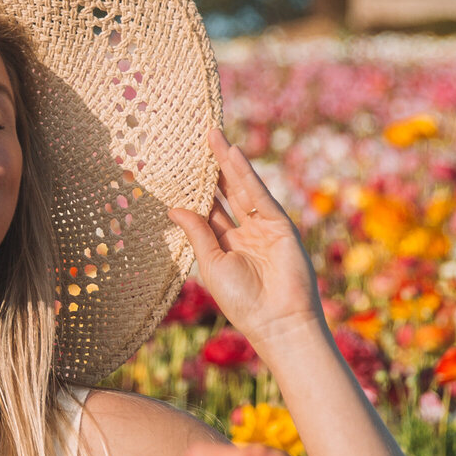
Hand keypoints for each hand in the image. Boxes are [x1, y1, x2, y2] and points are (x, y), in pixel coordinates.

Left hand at [169, 128, 323, 351]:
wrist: (277, 320)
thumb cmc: (242, 300)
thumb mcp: (212, 263)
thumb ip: (198, 232)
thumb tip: (174, 207)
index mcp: (224, 245)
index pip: (208, 209)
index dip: (195, 189)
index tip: (178, 166)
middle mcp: (244, 232)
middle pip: (225, 193)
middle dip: (211, 167)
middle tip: (196, 139)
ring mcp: (263, 227)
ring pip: (241, 189)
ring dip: (227, 163)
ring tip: (212, 136)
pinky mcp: (280, 224)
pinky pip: (259, 194)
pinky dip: (246, 174)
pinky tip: (233, 155)